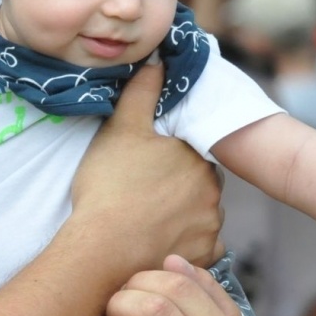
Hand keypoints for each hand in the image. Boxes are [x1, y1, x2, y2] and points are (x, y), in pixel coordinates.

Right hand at [72, 61, 223, 268]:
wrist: (103, 247)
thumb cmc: (109, 186)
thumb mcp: (121, 129)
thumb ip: (142, 92)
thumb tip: (160, 60)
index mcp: (196, 156)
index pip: (193, 151)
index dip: (172, 157)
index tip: (150, 166)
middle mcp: (212, 190)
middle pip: (201, 183)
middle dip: (181, 186)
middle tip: (147, 193)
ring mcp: (211, 225)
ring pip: (202, 214)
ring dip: (185, 215)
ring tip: (151, 220)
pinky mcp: (204, 255)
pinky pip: (203, 247)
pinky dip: (187, 244)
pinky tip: (162, 242)